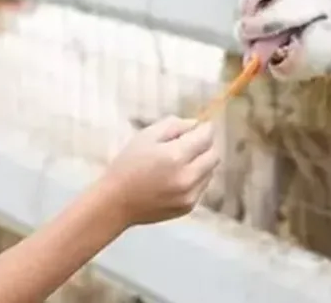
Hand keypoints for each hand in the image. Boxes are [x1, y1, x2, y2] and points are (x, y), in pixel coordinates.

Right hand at [98, 116, 218, 225]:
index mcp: (175, 156)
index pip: (206, 137)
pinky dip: (195, 178)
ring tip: (177, 162)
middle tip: (188, 143)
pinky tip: (174, 178)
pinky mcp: (188, 207)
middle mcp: (187, 177)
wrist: (116, 202)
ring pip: (210, 171)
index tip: (200, 126)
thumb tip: (196, 124)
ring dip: (201, 162)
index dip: (205, 128)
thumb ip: (174, 125)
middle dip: (205, 145)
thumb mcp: (146, 136)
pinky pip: (202, 186)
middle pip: (213, 155)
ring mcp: (189, 194)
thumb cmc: (128, 165)